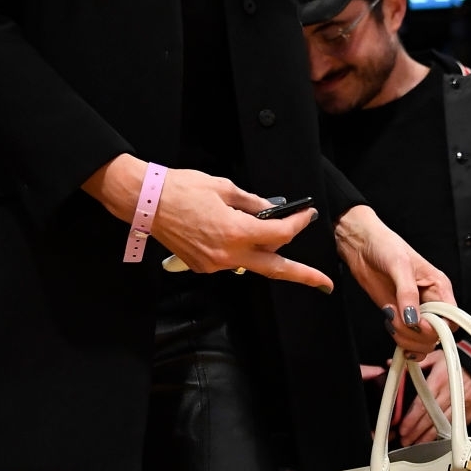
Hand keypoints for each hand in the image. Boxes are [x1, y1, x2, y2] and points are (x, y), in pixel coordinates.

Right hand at [83, 155, 332, 291]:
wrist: (145, 202)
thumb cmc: (181, 189)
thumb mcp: (224, 188)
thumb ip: (252, 203)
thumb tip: (271, 210)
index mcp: (236, 232)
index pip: (279, 234)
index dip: (297, 223)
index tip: (306, 216)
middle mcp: (228, 254)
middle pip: (276, 269)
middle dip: (304, 276)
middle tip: (325, 283)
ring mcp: (214, 264)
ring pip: (251, 264)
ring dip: (265, 253)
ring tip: (270, 235)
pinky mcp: (202, 266)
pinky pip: (230, 261)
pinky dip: (239, 250)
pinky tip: (234, 234)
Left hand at [334, 205, 453, 354]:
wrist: (361, 246)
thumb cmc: (386, 246)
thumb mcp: (400, 265)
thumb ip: (407, 293)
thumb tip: (413, 318)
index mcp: (439, 287)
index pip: (451, 318)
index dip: (438, 326)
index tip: (419, 322)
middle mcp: (430, 301)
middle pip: (436, 334)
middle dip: (417, 333)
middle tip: (398, 319)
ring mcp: (414, 311)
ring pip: (422, 341)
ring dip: (405, 337)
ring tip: (390, 318)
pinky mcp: (399, 316)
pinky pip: (407, 339)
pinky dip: (400, 341)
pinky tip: (390, 328)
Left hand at [397, 345, 470, 445]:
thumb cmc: (458, 361)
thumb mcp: (436, 356)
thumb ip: (415, 363)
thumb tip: (393, 364)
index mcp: (439, 380)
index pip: (422, 404)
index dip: (411, 418)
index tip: (403, 428)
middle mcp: (449, 394)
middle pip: (430, 417)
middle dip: (415, 431)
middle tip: (405, 439)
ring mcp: (461, 404)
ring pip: (442, 424)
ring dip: (427, 436)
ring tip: (415, 442)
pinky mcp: (470, 411)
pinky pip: (455, 425)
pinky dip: (444, 434)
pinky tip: (434, 439)